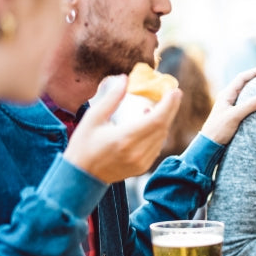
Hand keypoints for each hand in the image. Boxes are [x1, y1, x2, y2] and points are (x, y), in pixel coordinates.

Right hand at [63, 75, 181, 183]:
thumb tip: (124, 79)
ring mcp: (141, 162)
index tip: (174, 91)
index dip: (169, 105)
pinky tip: (151, 123)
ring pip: (161, 137)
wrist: (81, 177)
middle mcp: (137, 152)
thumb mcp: (93, 118)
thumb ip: (111, 98)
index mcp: (124, 138)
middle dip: (171, 108)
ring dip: (164, 120)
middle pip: (163, 127)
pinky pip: (157, 146)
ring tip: (160, 106)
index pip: (156, 120)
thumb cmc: (83, 146)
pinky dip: (158, 133)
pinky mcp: (142, 167)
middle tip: (174, 93)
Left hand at [200, 66, 255, 144]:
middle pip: (244, 83)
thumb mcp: (235, 116)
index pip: (242, 78)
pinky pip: (246, 103)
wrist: (209, 145)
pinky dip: (254, 100)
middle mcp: (228, 98)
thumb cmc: (219, 129)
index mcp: (226, 94)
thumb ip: (250, 105)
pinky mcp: (233, 115)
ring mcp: (230, 106)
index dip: (255, 72)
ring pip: (245, 93)